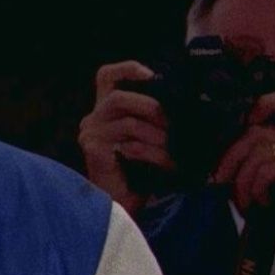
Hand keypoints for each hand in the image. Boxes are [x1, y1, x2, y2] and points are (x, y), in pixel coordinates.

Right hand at [78, 61, 168, 209]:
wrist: (126, 205)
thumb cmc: (142, 172)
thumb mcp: (150, 137)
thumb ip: (155, 119)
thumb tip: (184, 103)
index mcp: (106, 111)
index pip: (106, 76)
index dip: (127, 69)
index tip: (152, 75)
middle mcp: (93, 118)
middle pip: (117, 97)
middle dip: (152, 107)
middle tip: (174, 124)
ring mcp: (90, 134)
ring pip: (127, 120)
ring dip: (158, 135)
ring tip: (176, 149)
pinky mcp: (93, 150)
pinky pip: (127, 143)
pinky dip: (152, 152)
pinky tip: (167, 163)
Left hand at [212, 87, 274, 251]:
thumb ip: (260, 156)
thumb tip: (221, 152)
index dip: (264, 104)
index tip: (242, 128)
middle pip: (256, 131)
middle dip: (230, 157)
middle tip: (219, 180)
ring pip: (258, 152)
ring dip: (241, 180)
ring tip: (244, 202)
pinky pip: (266, 169)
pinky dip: (255, 188)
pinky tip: (263, 203)